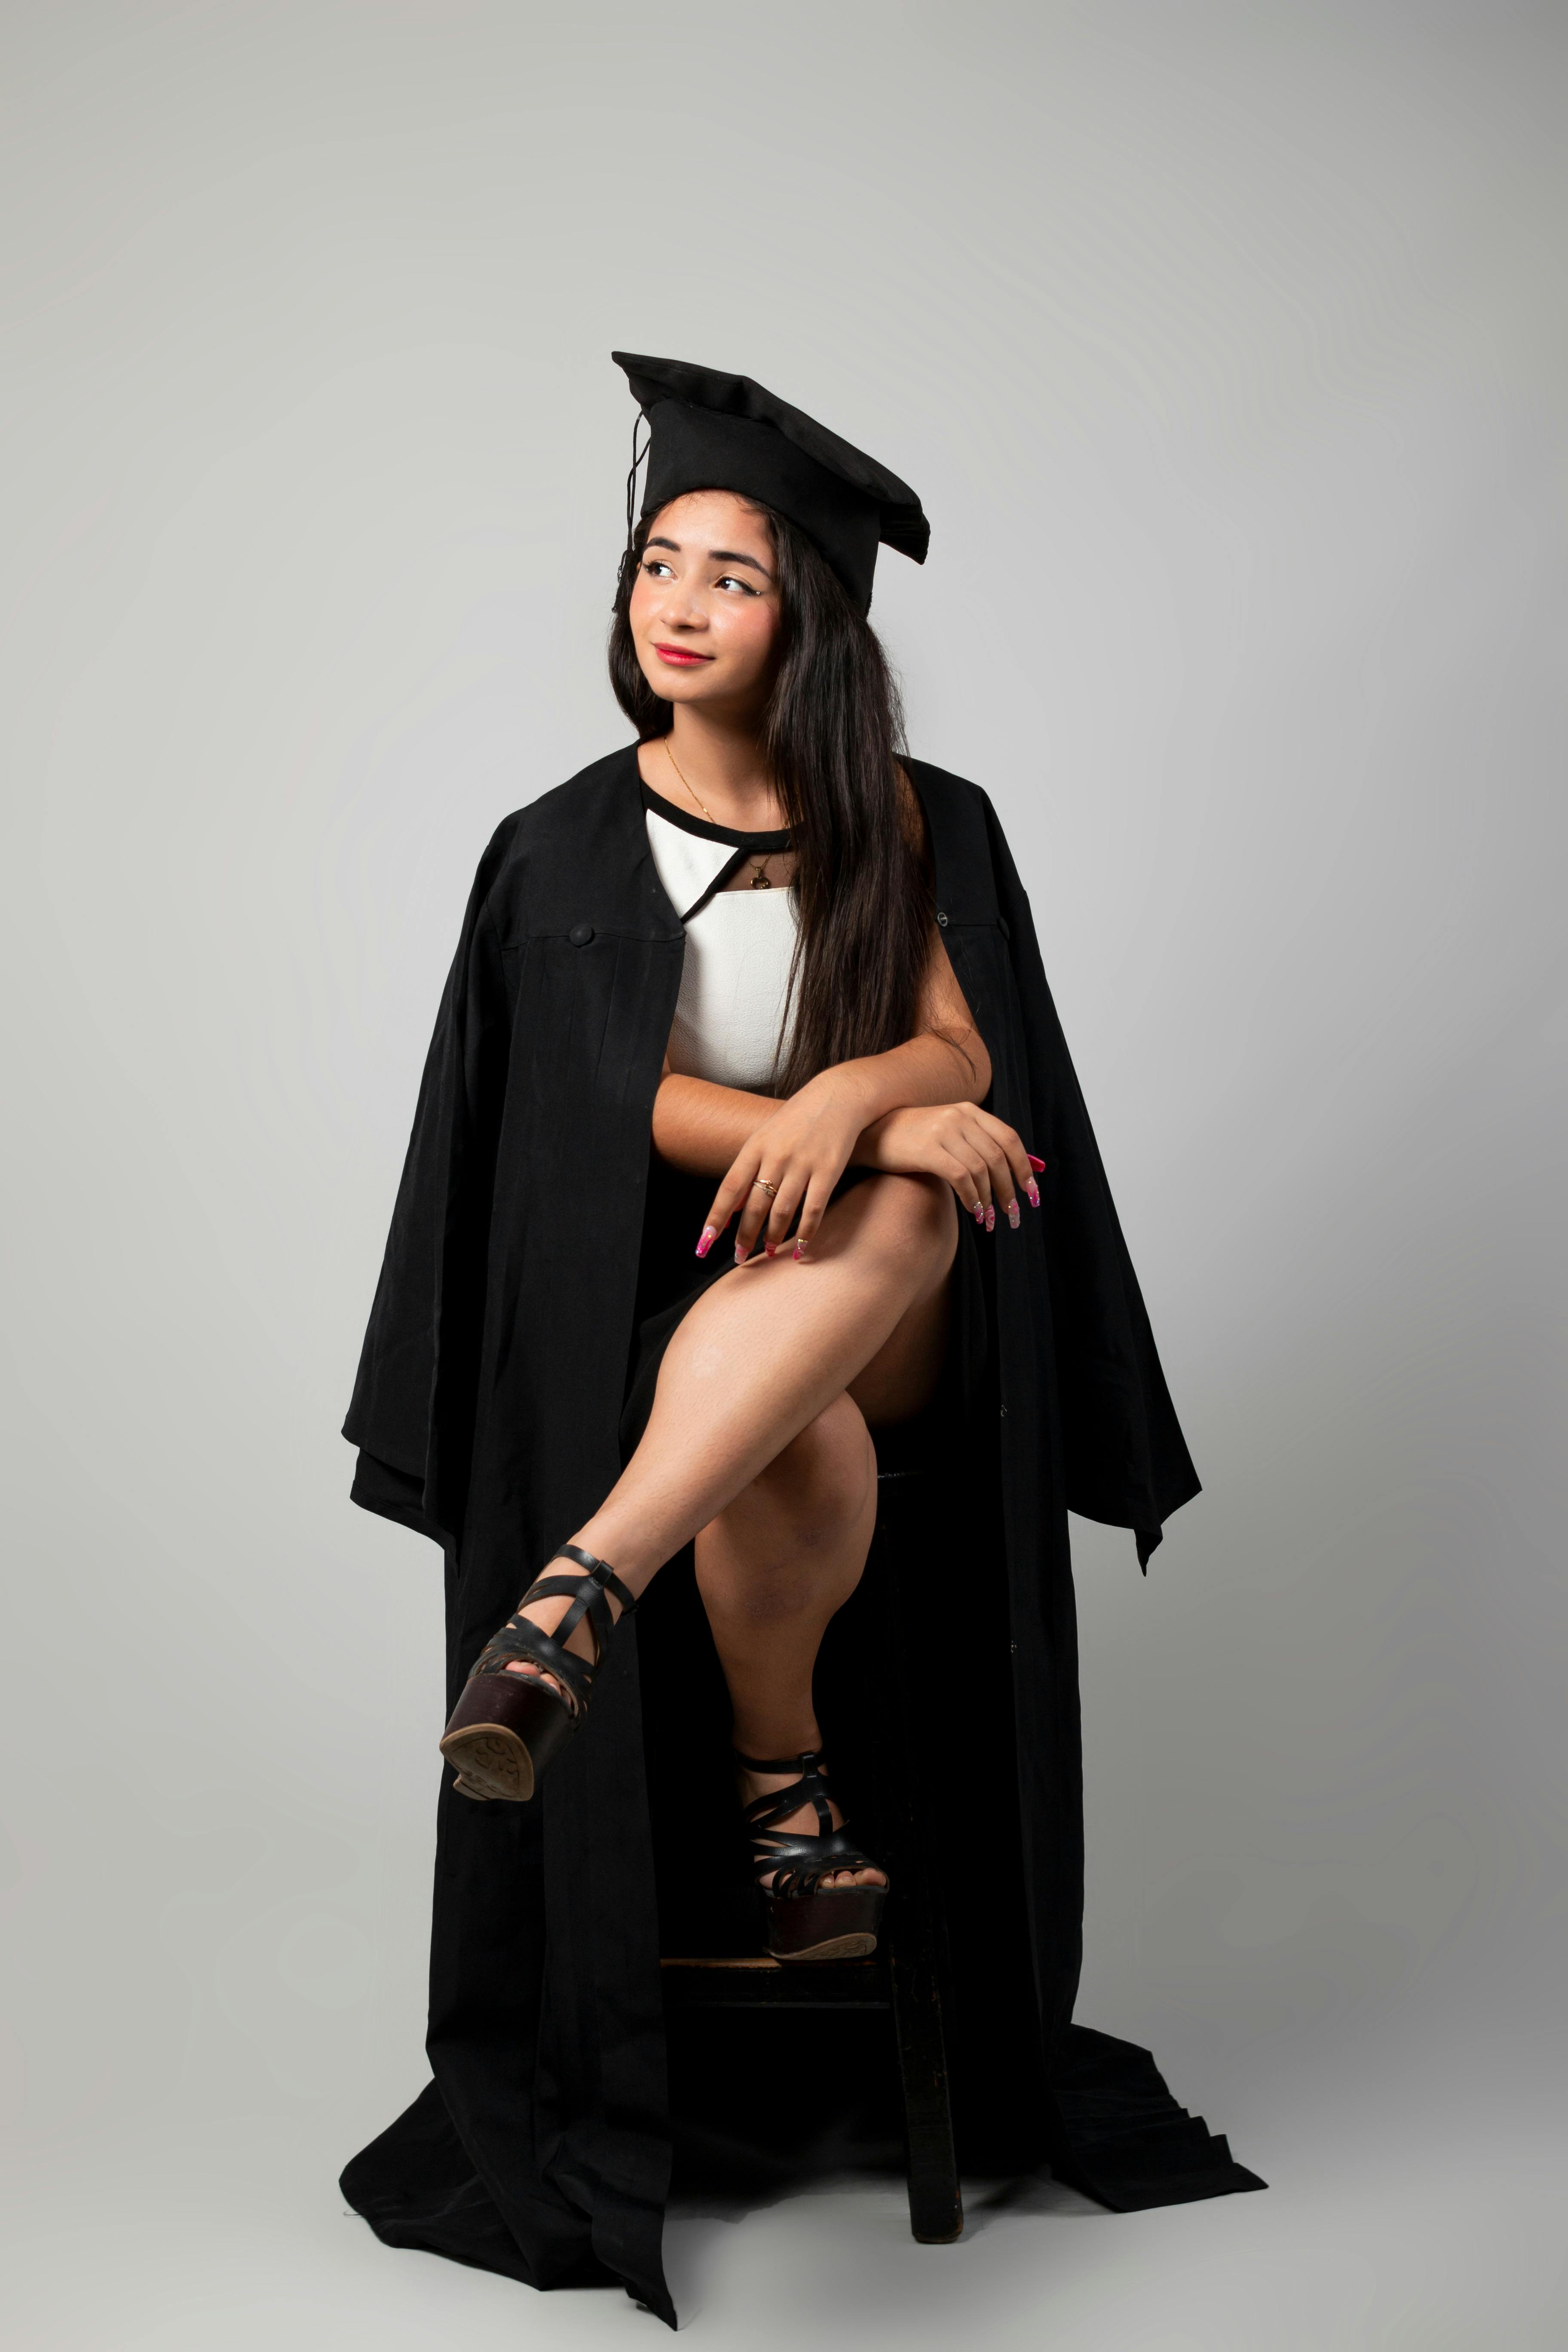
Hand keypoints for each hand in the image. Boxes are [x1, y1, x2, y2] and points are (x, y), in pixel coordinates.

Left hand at [698, 1072, 870, 1262]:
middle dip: (744, 1236)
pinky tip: (799, 1249)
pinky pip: (813, 1210)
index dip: (716, 1219)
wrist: (837, 1096)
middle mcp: (776, 1156)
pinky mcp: (829, 1171)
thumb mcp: (764, 1137)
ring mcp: (803, 1163)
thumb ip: (746, 1171)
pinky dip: (805, 1234)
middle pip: (754, 1205)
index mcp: (755, 1146)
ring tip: (767, 1252)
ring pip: (782, 1211)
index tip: (705, 1244)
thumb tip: (728, 1210)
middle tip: (739, 1257)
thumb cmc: (796, 1120)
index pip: (729, 1189)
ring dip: (773, 1237)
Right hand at [858, 1104, 1041, 1231]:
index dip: (1024, 1168)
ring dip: (988, 1199)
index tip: (1030, 1193)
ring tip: (987, 1219)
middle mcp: (959, 1116)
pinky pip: (961, 1177)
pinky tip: (972, 1211)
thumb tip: (1012, 1172)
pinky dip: (971, 1197)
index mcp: (969, 1111)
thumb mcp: (948, 1133)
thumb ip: (976, 1145)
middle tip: (1012, 1214)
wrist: (870, 1135)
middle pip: (998, 1157)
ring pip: (981, 1170)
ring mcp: (943, 1131)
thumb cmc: (912, 1140)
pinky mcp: (928, 1149)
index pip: (1009, 1139)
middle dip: (1009, 1190)